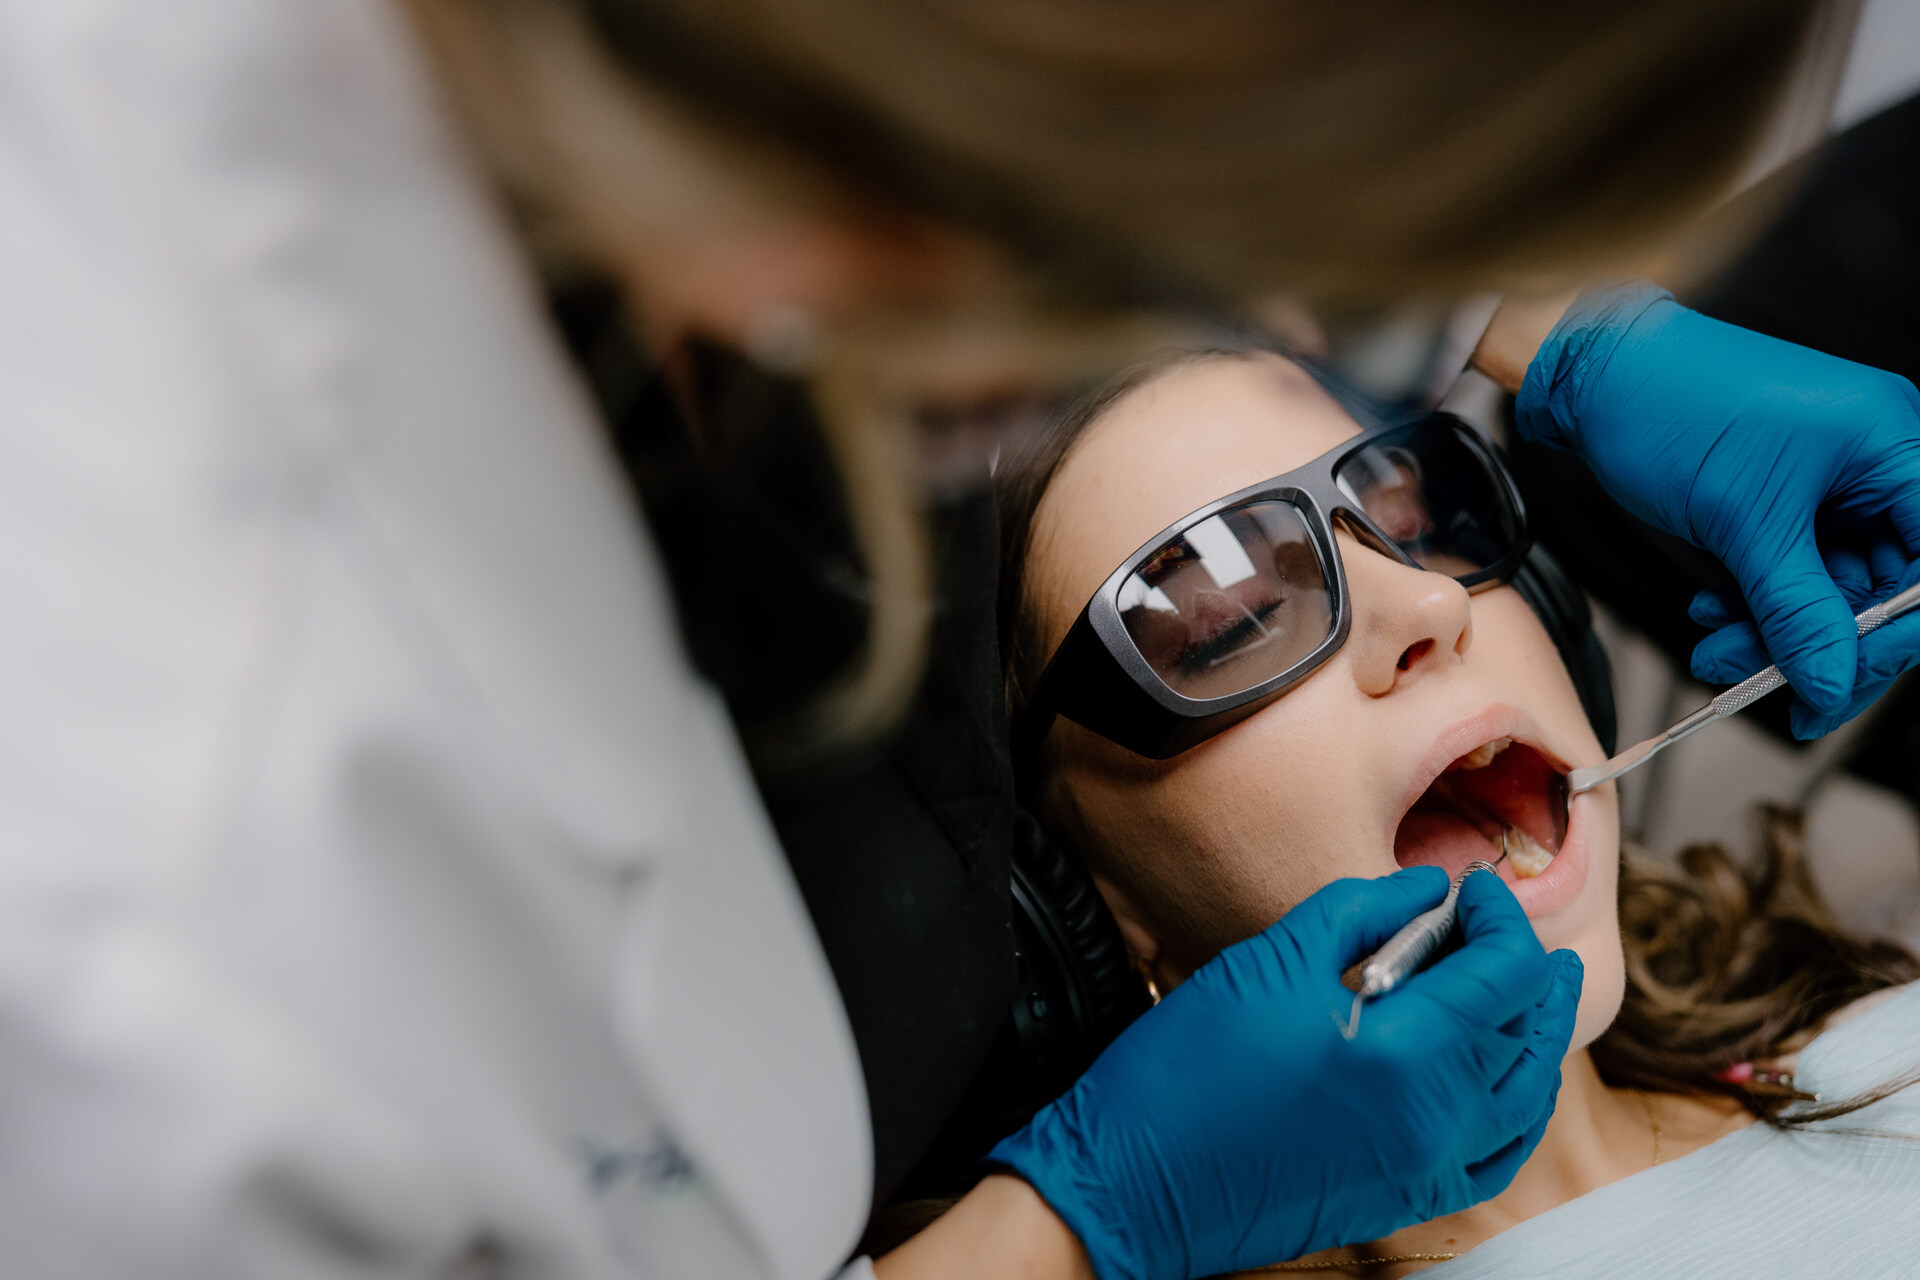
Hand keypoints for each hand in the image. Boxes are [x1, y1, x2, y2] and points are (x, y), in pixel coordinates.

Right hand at [987, 868, 1583, 1279]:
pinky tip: (1504, 1078)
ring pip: (1525, 1095)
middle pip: (1527, 1030)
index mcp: (1403, 1052)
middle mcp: (1434, 1117)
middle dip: (1529, 967)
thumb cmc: (1185, 1070)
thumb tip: (1427, 889)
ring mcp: (1426, 1167)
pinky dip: (1517, 1108)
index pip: (1504, 972)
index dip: (1502, 917)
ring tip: (1529, 991)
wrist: (1134, 1183)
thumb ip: (1359, 913)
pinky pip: (1498, 1155)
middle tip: (1506, 926)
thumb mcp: (1267, 962)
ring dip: (1536, 1033)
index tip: (1477, 888)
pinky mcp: (1405, 1197)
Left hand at [1515, 280, 1919, 735]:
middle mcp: (1877, 462)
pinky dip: (1755, 603)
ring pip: (1831, 588)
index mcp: (1894, 447)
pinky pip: (1793, 570)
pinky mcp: (1787, 499)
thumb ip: (1797, 610)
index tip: (1837, 686)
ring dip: (1775, 631)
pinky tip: (1711, 614)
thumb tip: (1831, 684)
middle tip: (1755, 682)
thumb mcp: (1743, 523)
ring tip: (1713, 652)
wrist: (1598, 372)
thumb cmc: (1674, 408)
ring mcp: (1833, 483)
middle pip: (1885, 587)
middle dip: (1819, 642)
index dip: (1894, 636)